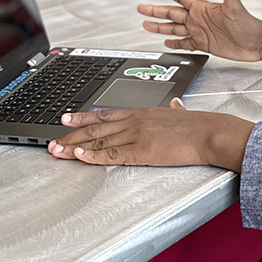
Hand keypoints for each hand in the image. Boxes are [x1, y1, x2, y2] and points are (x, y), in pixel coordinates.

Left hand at [47, 98, 254, 170]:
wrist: (208, 132)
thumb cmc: (199, 125)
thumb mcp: (181, 112)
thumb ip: (174, 110)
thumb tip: (176, 105)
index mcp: (141, 113)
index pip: (105, 114)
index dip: (83, 118)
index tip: (66, 119)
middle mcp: (134, 121)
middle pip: (95, 129)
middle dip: (71, 136)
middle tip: (52, 141)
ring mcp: (136, 135)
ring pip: (97, 141)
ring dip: (74, 147)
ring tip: (56, 150)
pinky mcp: (141, 151)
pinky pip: (112, 154)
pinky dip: (93, 155)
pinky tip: (79, 155)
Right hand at [138, 0, 261, 60]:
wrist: (256, 44)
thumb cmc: (248, 24)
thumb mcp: (235, 5)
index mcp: (204, 8)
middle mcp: (199, 19)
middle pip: (172, 14)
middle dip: (156, 11)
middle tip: (141, 8)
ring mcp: (201, 32)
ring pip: (175, 29)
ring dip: (160, 27)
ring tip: (146, 25)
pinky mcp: (204, 45)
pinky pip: (185, 44)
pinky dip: (175, 44)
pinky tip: (166, 43)